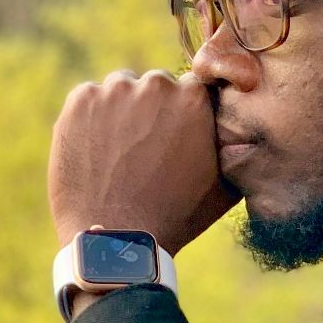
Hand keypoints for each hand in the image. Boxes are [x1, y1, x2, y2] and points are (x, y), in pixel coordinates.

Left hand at [49, 69, 239, 254]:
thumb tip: (243, 132)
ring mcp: (114, 91)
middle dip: (151, 110)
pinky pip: (87, 99)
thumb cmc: (174, 217)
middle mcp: (156, 85)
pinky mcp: (80, 101)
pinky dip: (88, 118)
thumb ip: (236, 148)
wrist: (116, 238)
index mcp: (195, 97)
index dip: (180, 114)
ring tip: (117, 153)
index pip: (189, 88)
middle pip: (154, 85)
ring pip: (120, 89)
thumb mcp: (226, 186)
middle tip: (143, 149)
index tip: (171, 136)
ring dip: (120, 110)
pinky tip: (94, 150)